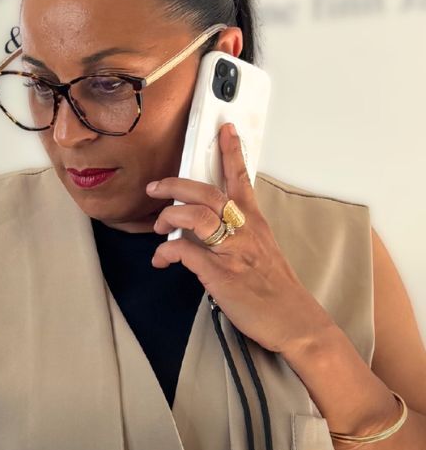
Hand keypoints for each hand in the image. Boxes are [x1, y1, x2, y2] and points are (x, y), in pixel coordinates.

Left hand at [148, 121, 326, 356]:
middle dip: (177, 185)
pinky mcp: (221, 274)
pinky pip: (186, 252)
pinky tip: (161, 259)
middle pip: (208, 193)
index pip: (242, 179)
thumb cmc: (274, 290)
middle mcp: (245, 230)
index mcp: (255, 222)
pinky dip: (167, 252)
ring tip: (159, 225)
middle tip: (156, 186)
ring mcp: (233, 251)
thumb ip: (236, 238)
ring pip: (196, 217)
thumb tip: (206, 235)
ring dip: (170, 216)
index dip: (232, 152)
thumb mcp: (260, 253)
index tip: (224, 129)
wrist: (293, 320)